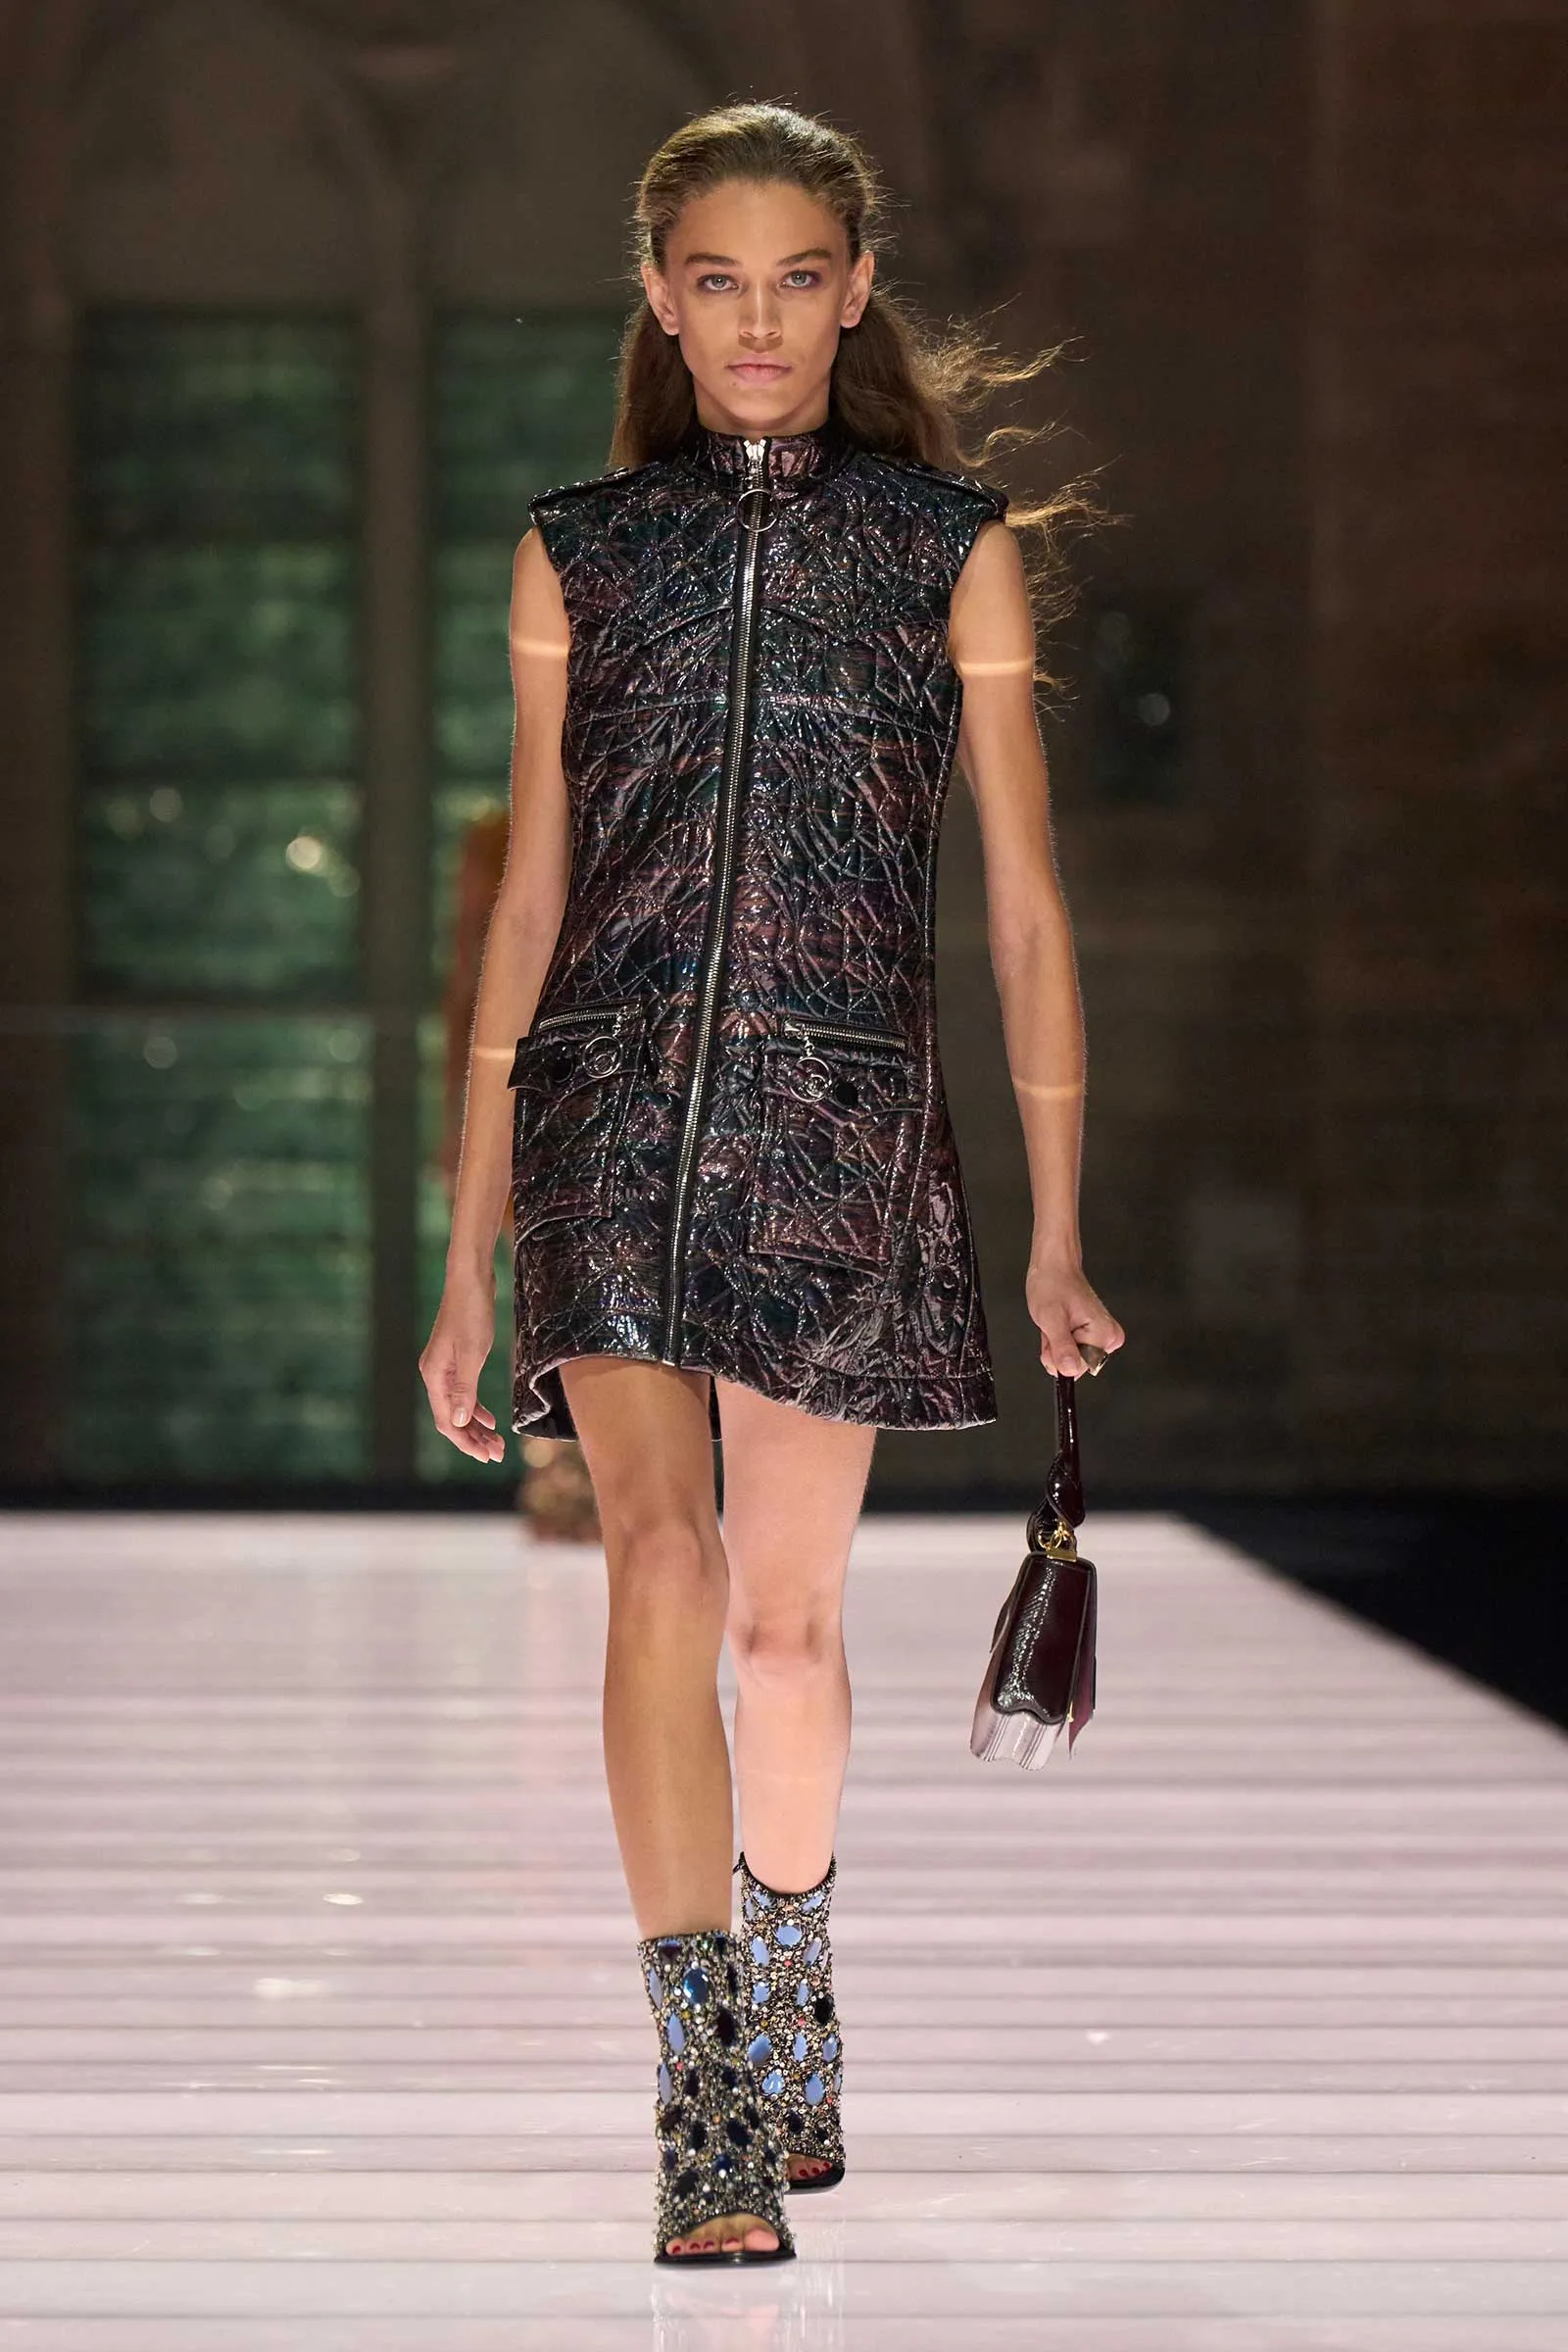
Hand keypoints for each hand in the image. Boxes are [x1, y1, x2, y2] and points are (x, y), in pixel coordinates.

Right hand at [419, 1277, 506, 1462]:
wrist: (471, 1279)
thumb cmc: (472, 1313)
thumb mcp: (472, 1354)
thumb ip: (465, 1389)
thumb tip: (458, 1423)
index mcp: (435, 1376)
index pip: (447, 1421)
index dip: (466, 1442)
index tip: (486, 1457)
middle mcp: (435, 1374)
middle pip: (452, 1418)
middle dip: (473, 1438)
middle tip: (497, 1454)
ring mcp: (445, 1367)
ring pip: (459, 1407)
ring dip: (476, 1426)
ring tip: (497, 1442)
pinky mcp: (456, 1358)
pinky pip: (464, 1393)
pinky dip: (476, 1408)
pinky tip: (490, 1419)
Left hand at [1026, 1252, 1125, 1378]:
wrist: (1054, 1267)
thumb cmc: (1053, 1284)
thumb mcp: (1051, 1318)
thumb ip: (1062, 1347)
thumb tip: (1070, 1370)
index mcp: (1104, 1334)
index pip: (1079, 1368)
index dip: (1058, 1356)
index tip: (1053, 1335)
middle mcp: (1109, 1337)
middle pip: (1076, 1365)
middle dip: (1056, 1350)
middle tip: (1053, 1326)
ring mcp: (1102, 1337)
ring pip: (1072, 1359)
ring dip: (1056, 1345)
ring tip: (1056, 1323)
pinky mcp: (1094, 1336)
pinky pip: (1072, 1351)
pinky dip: (1058, 1342)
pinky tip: (1058, 1325)